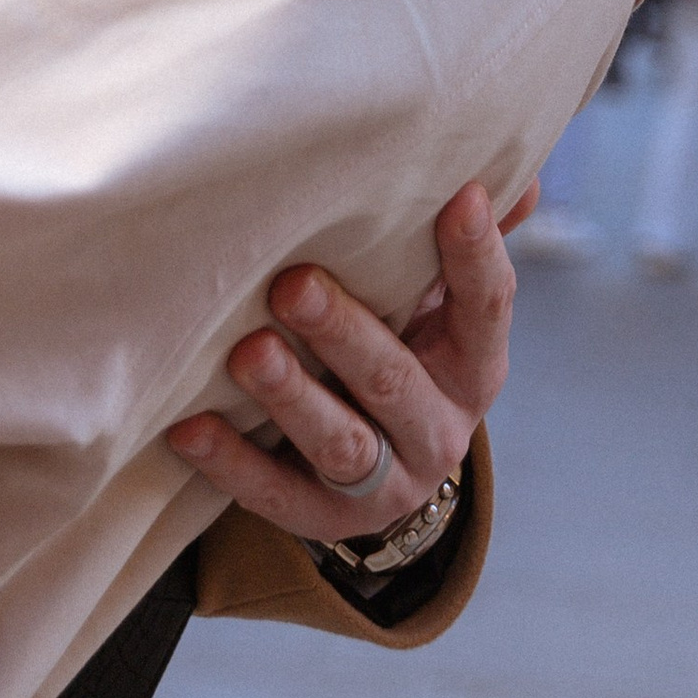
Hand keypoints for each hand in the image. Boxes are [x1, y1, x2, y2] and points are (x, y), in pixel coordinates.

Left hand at [164, 176, 528, 541]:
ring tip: (247, 354)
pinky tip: (188, 427)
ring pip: (340, 446)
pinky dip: (230, 462)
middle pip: (394, 382)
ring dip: (292, 399)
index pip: (486, 308)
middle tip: (292, 283)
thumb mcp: (440, 303)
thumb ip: (461, 247)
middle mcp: (437, 431)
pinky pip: (274, 497)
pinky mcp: (322, 521)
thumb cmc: (407, 346)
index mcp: (473, 366)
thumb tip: (509, 176)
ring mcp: (383, 485)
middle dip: (344, 332)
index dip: (476, 254)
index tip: (460, 196)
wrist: (388, 473)